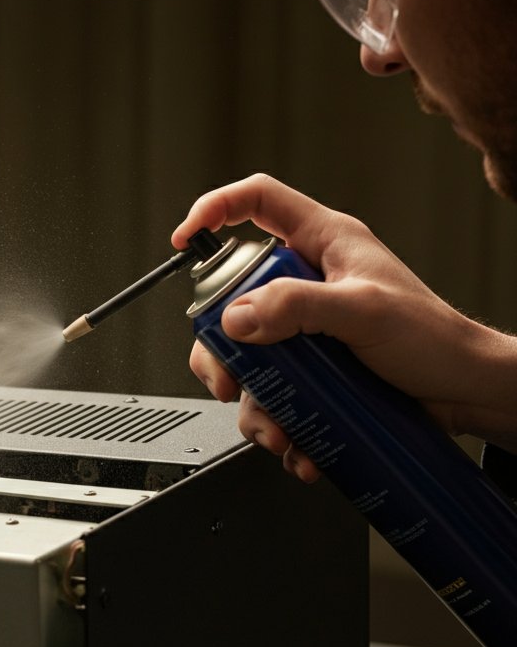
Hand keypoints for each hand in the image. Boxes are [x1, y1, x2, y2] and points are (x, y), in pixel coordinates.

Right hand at [172, 174, 516, 479]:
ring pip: (246, 359)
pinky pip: (272, 395)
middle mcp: (305, 285)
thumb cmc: (435, 339)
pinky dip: (276, 424)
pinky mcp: (310, 371)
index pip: (257, 204)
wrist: (463, 394)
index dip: (214, 211)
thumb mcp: (364, 311)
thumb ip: (298, 306)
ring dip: (251, 403)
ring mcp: (304, 331)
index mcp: (321, 245)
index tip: (183, 240)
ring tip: (276, 429)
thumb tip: (236, 316)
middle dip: (219, 349)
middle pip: (231, 299)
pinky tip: (296, 442)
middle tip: (227, 378)